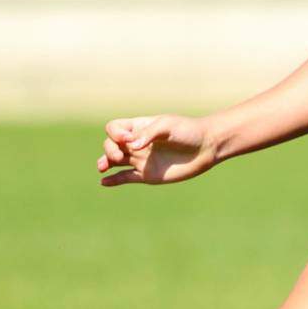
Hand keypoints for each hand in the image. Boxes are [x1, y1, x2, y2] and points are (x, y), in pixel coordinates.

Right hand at [96, 115, 220, 186]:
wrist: (206, 147)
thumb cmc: (188, 131)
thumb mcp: (168, 126)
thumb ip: (149, 133)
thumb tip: (131, 145)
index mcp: (139, 127)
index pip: (114, 128)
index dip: (115, 134)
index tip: (129, 140)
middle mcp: (136, 143)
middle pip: (111, 144)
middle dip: (110, 150)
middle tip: (120, 156)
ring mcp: (140, 159)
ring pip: (115, 161)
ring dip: (105, 162)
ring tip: (102, 167)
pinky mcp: (147, 175)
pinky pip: (125, 177)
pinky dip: (114, 180)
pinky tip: (104, 182)